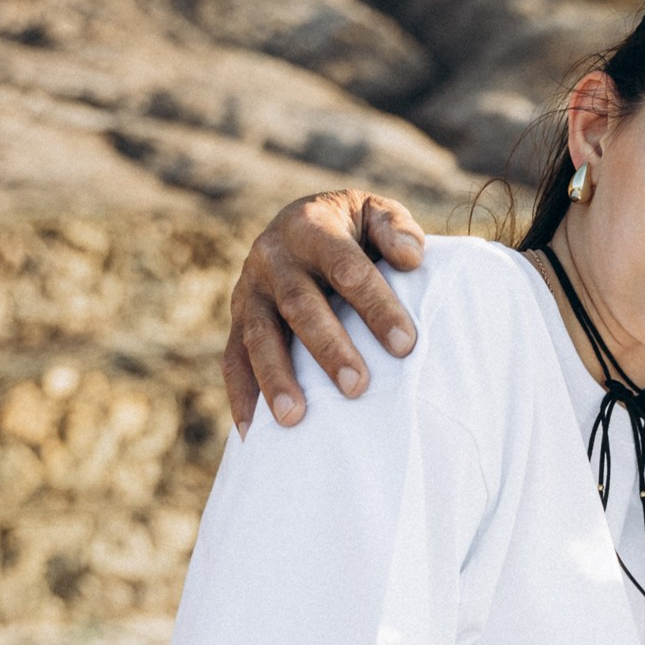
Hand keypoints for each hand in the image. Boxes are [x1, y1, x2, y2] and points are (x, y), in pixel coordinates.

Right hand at [223, 191, 430, 433]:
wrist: (303, 222)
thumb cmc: (354, 228)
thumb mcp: (375, 212)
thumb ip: (395, 228)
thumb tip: (411, 258)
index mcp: (311, 226)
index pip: (346, 268)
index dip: (376, 305)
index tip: (406, 345)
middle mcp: (273, 257)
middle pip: (300, 306)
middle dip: (329, 348)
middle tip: (358, 387)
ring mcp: (250, 290)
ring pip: (259, 335)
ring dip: (276, 378)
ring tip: (296, 418)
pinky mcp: (238, 317)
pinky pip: (232, 357)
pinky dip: (241, 394)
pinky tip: (252, 431)